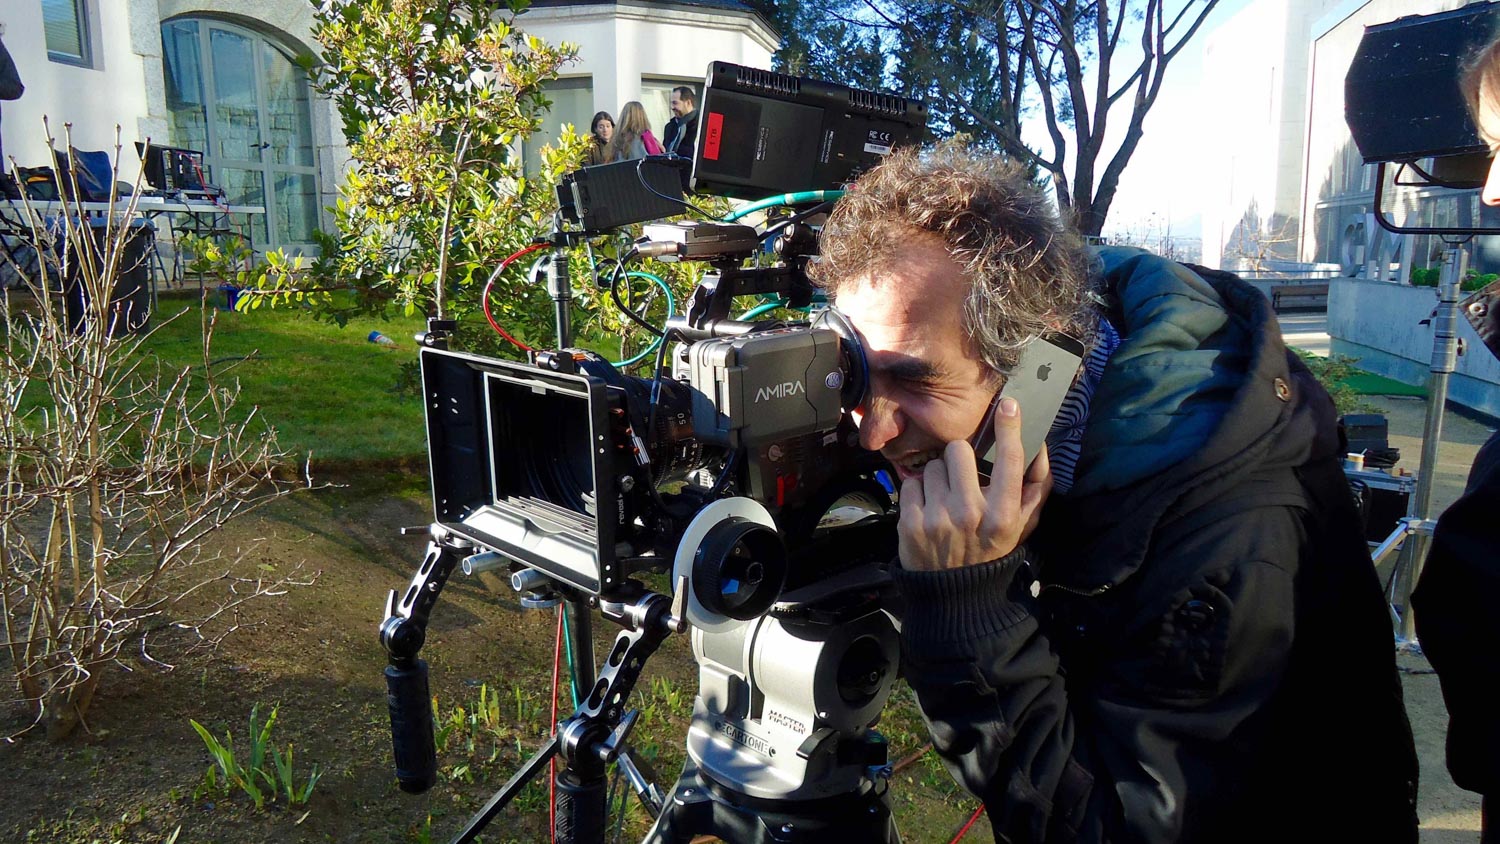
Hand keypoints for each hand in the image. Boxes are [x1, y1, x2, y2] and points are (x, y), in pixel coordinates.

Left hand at [897, 397, 1052, 571]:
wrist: (954, 592)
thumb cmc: (991, 548)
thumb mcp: (1023, 524)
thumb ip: (1037, 486)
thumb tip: (1039, 444)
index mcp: (1003, 514)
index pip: (1009, 460)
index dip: (1010, 428)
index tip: (1008, 405)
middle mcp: (971, 513)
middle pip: (958, 450)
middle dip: (959, 458)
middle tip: (962, 478)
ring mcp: (938, 518)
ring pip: (932, 465)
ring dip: (938, 478)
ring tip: (945, 500)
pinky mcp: (910, 523)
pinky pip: (911, 483)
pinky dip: (918, 494)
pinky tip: (928, 511)